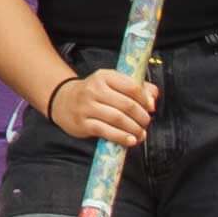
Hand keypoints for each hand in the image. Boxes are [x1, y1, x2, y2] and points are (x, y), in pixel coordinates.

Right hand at [39, 65, 158, 150]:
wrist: (63, 101)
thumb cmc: (94, 93)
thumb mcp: (112, 83)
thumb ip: (136, 87)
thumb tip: (153, 96)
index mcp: (104, 76)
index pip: (131, 86)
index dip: (145, 99)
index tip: (151, 107)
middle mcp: (94, 89)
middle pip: (126, 105)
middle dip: (141, 117)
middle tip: (146, 122)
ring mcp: (87, 107)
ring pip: (117, 119)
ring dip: (134, 129)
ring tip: (141, 134)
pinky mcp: (83, 123)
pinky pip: (105, 131)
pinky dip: (121, 137)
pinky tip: (130, 140)